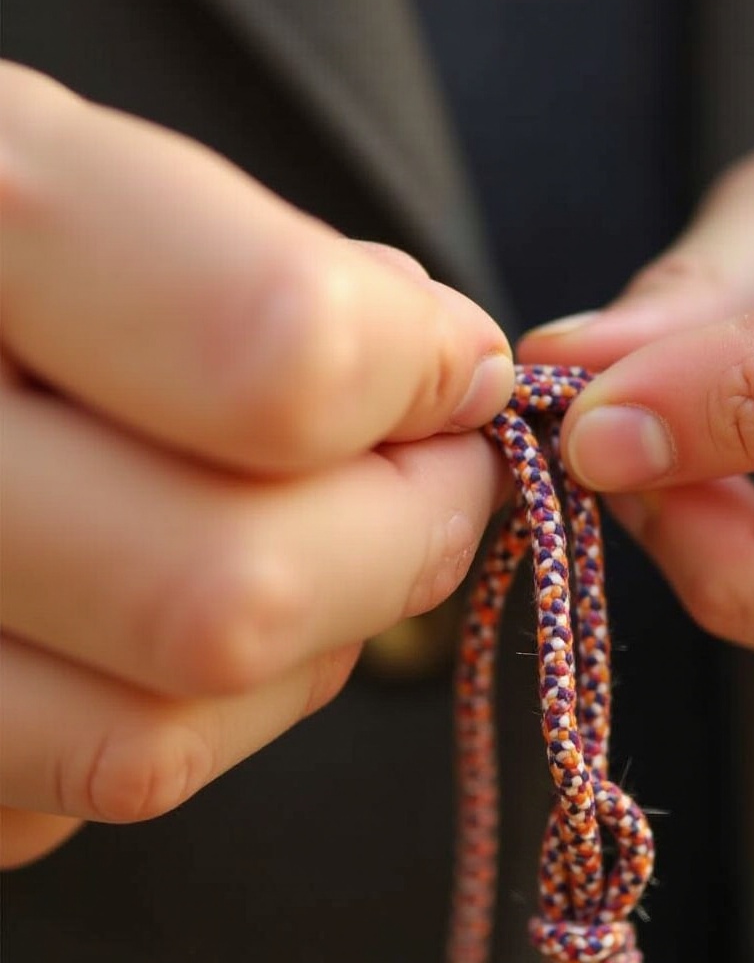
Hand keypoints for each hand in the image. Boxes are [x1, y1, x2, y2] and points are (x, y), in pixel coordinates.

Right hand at [0, 64, 513, 866]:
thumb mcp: (85, 183)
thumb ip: (275, 269)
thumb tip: (456, 367)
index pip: (277, 359)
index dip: (414, 378)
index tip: (459, 372)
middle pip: (240, 591)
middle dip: (397, 540)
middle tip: (427, 480)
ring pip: (168, 733)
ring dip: (305, 644)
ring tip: (301, 540)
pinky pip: (101, 779)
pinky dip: (201, 705)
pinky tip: (176, 604)